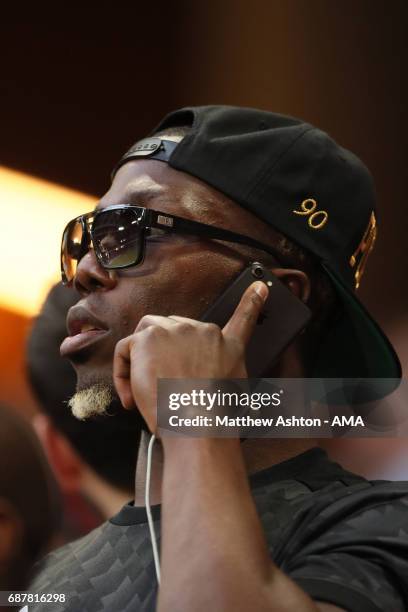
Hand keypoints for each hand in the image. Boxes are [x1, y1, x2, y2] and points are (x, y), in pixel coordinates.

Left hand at [113, 280, 268, 433]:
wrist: (197, 425)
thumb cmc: (213, 419)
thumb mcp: (236, 397)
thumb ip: (225, 379)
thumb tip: (212, 382)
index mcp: (228, 345)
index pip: (243, 317)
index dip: (252, 300)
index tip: (259, 286)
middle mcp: (202, 331)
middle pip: (174, 330)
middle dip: (164, 356)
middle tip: (161, 387)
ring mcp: (174, 331)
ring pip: (147, 335)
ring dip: (141, 361)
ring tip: (143, 392)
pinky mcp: (148, 338)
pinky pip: (126, 350)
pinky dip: (122, 374)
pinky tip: (132, 398)